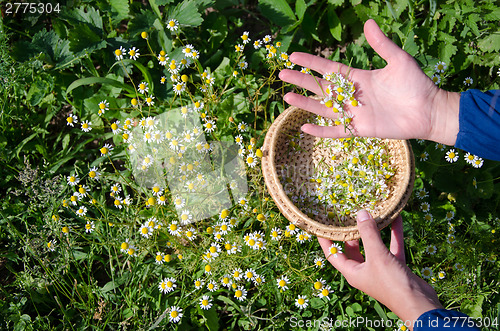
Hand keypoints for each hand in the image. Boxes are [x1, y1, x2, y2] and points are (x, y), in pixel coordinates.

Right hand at [279, 19, 459, 145]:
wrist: (428, 111)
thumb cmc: (415, 84)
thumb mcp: (398, 60)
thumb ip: (381, 44)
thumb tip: (368, 23)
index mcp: (357, 77)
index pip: (328, 68)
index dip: (311, 62)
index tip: (293, 56)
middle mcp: (351, 95)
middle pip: (320, 87)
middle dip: (301, 80)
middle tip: (281, 74)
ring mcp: (354, 113)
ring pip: (323, 108)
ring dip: (305, 103)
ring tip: (286, 97)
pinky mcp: (359, 129)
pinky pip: (335, 131)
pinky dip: (321, 130)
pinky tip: (304, 127)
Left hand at [318, 210, 442, 328]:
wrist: (420, 304)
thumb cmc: (392, 283)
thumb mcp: (377, 256)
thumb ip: (368, 234)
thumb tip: (360, 213)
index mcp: (352, 271)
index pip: (332, 254)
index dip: (325, 239)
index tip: (321, 223)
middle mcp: (363, 270)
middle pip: (352, 247)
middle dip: (351, 231)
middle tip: (347, 212)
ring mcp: (379, 268)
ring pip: (374, 245)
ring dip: (374, 229)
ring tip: (371, 211)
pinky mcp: (395, 266)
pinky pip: (392, 246)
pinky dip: (393, 233)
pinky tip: (395, 217)